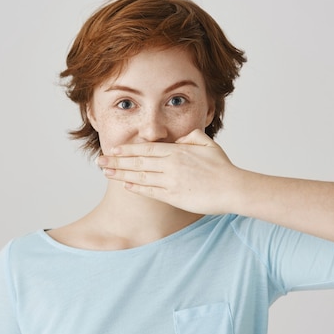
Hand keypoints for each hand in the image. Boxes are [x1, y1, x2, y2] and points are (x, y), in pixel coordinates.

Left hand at [96, 129, 241, 213]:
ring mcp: (171, 181)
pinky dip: (137, 187)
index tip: (113, 149)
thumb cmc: (223, 168)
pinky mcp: (174, 196)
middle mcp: (170, 164)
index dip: (127, 149)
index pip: (146, 148)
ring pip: (140, 175)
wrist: (233, 188)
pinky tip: (125, 185)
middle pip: (138, 161)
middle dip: (117, 161)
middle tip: (100, 161)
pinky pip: (150, 191)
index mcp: (177, 151)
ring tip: (106, 172)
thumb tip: (182, 138)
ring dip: (121, 174)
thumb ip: (193, 137)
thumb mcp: (209, 144)